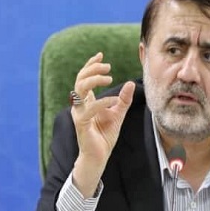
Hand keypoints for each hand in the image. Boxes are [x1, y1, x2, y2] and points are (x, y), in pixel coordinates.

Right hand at [70, 52, 134, 196]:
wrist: (99, 156)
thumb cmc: (104, 136)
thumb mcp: (118, 114)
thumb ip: (124, 100)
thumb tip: (130, 83)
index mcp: (86, 101)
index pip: (84, 77)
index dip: (90, 64)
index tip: (101, 54)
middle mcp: (80, 105)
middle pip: (80, 79)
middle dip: (92, 69)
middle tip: (108, 66)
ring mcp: (79, 113)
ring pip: (79, 89)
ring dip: (94, 80)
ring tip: (109, 77)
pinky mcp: (81, 123)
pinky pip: (90, 108)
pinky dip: (102, 102)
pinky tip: (114, 101)